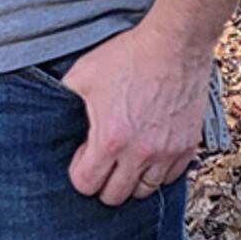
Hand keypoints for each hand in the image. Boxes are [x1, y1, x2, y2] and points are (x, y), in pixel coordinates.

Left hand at [61, 23, 211, 206]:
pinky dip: (158, 171)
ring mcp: (167, 152)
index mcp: (110, 140)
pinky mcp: (187, 146)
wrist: (175, 43)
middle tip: (103, 161)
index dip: (80, 172)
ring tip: (127, 158)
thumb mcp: (83, 74)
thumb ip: (64, 100)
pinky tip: (150, 152)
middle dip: (104, 182)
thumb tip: (53, 116)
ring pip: (145, 191)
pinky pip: (171, 177)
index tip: (84, 156)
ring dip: (132, 179)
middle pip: (115, 196)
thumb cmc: (129, 55)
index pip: (86, 185)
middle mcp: (139, 153)